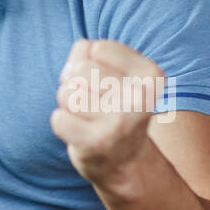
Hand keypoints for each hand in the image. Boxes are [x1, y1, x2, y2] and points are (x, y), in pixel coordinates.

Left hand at [50, 39, 163, 188]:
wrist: (126, 162)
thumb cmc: (113, 107)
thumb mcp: (111, 72)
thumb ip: (87, 52)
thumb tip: (74, 62)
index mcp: (151, 75)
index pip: (96, 48)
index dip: (90, 63)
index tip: (105, 84)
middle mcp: (140, 98)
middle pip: (79, 70)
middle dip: (77, 85)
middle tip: (95, 105)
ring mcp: (120, 122)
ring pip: (67, 93)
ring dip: (69, 105)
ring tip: (88, 118)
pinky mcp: (97, 143)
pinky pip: (58, 119)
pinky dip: (62, 124)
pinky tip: (81, 133)